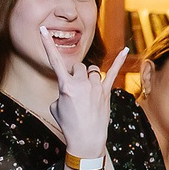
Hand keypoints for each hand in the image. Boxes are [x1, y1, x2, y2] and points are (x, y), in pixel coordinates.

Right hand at [42, 28, 125, 156]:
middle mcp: (81, 83)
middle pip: (77, 66)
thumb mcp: (56, 106)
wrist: (86, 139)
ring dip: (87, 76)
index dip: (47, 44)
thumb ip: (63, 90)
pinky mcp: (106, 92)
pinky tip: (125, 49)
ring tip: (85, 92)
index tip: (43, 30)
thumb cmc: (68, 124)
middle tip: (74, 91)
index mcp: (65, 85)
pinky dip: (119, 60)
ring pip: (90, 70)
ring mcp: (95, 87)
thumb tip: (72, 85)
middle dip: (74, 74)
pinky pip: (113, 72)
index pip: (54, 61)